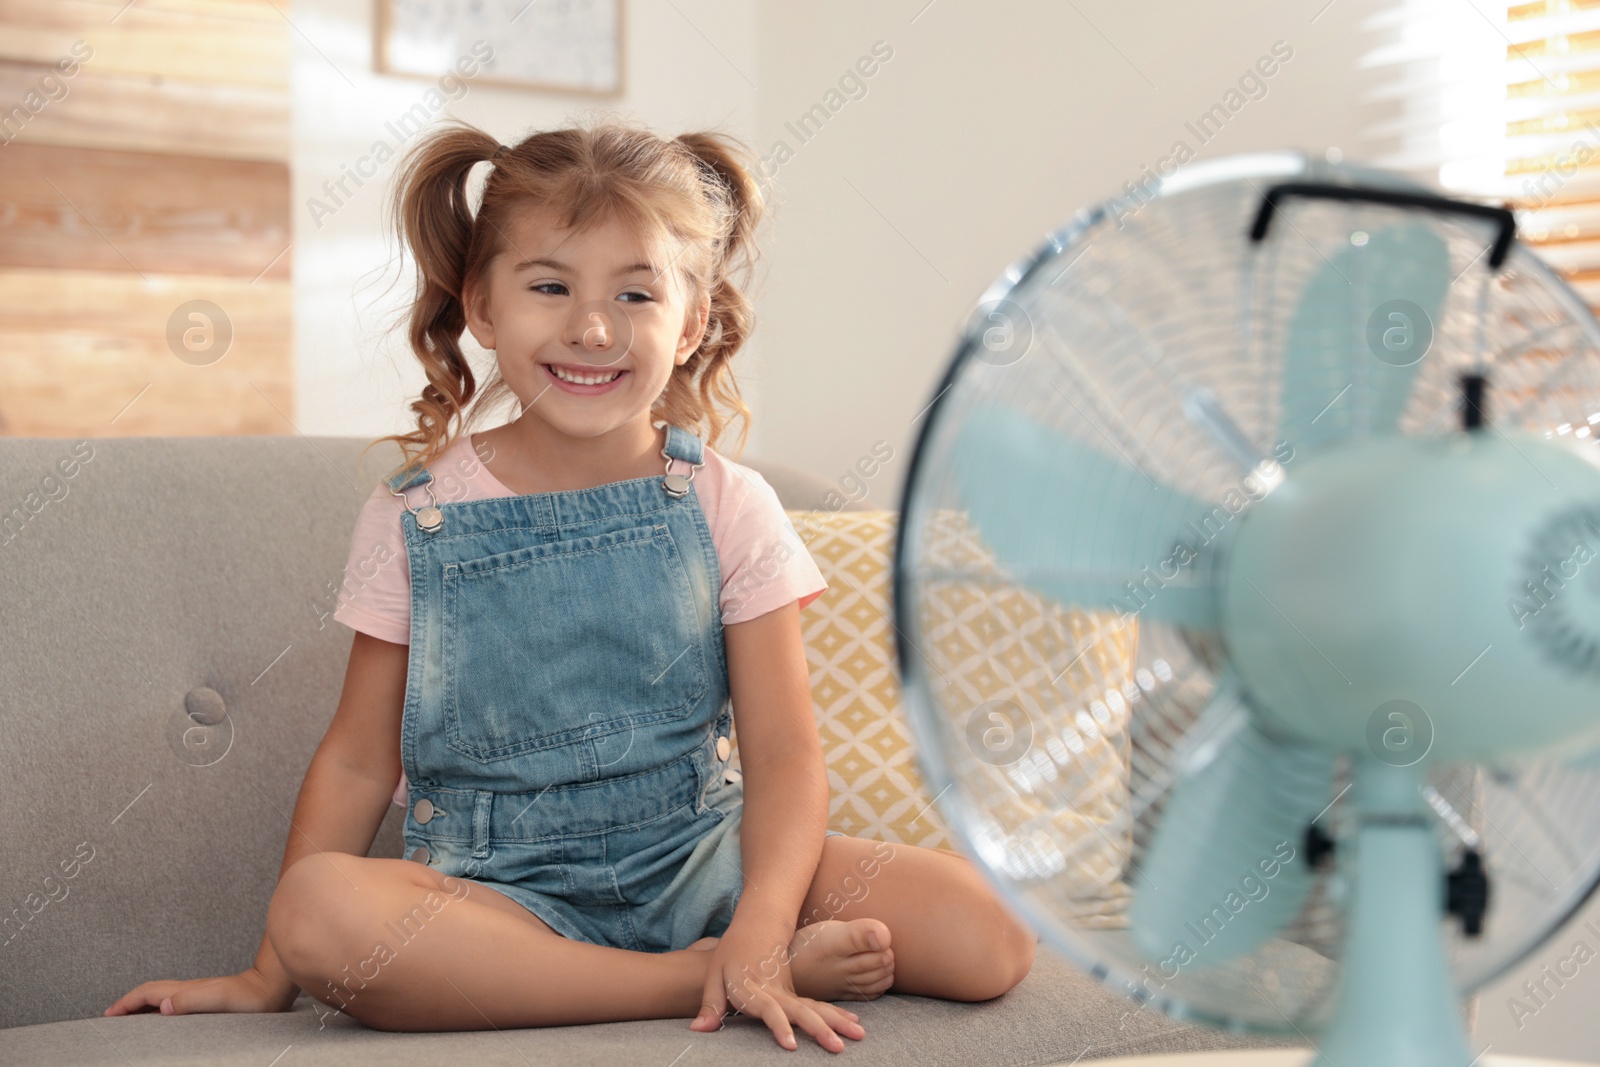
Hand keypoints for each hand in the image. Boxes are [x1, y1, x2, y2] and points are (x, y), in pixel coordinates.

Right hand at [103, 968, 297, 1015]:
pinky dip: (159, 1005)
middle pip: (151, 991)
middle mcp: (189, 989)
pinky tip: (164, 1015)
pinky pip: (174, 1000)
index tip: (109, 1014)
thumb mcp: (220, 1000)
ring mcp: (198, 992)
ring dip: (142, 1003)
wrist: (273, 987)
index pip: (148, 993)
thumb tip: (164, 1005)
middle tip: (111, 1016)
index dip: (127, 1002)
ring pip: (161, 994)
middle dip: (128, 1002)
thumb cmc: (250, 997)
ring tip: (129, 1016)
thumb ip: (192, 1000)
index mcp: (186, 990)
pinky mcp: (208, 997)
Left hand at [688, 919, 864, 1052]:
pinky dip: (837, 1014)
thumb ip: (710, 1005)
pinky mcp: (797, 991)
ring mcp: (789, 989)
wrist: (759, 922)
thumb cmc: (732, 951)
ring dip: (837, 1021)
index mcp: (753, 987)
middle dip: (820, 1029)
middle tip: (838, 1046)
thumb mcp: (715, 975)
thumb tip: (698, 1030)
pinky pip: (818, 1005)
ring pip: (815, 1007)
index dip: (779, 1026)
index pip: (768, 1009)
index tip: (791, 1044)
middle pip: (800, 1010)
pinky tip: (854, 1024)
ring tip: (858, 1034)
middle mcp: (775, 990)